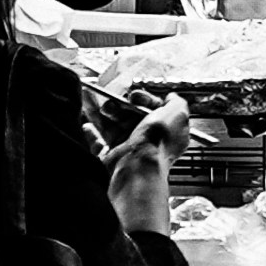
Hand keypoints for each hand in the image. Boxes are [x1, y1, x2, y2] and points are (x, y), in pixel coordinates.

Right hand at [102, 96, 184, 236]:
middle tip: (112, 103)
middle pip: (130, 116)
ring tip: (96, 105)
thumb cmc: (157, 144)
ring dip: (102, 114)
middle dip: (119, 105)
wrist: (138, 169)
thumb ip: (176, 103)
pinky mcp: (113, 158)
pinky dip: (92, 134)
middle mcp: (148, 141)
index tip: (134, 96)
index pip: (153, 110)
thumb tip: (172, 98)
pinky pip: (99, 143)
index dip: (143, 99)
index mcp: (166, 131)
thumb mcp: (177, 114)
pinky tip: (88, 126)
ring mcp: (129, 150)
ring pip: (112, 126)